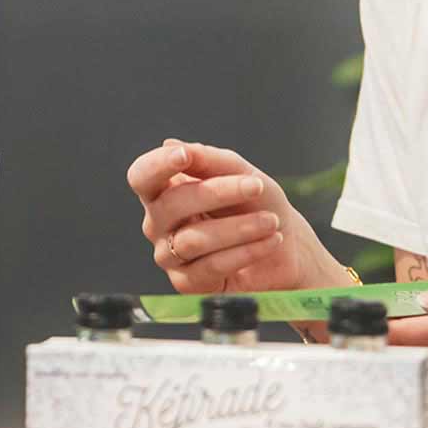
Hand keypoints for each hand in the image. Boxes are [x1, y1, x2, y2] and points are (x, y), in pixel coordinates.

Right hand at [126, 139, 333, 295]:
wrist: (286, 247)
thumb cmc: (257, 204)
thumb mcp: (241, 173)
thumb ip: (208, 159)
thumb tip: (169, 144)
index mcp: (164, 190)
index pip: (142, 176)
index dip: (157, 165)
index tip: (185, 156)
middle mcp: (159, 222)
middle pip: (172, 204)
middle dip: (218, 193)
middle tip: (256, 187)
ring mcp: (169, 254)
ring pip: (194, 239)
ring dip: (240, 227)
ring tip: (271, 221)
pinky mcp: (186, 283)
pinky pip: (211, 266)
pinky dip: (246, 252)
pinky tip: (270, 241)